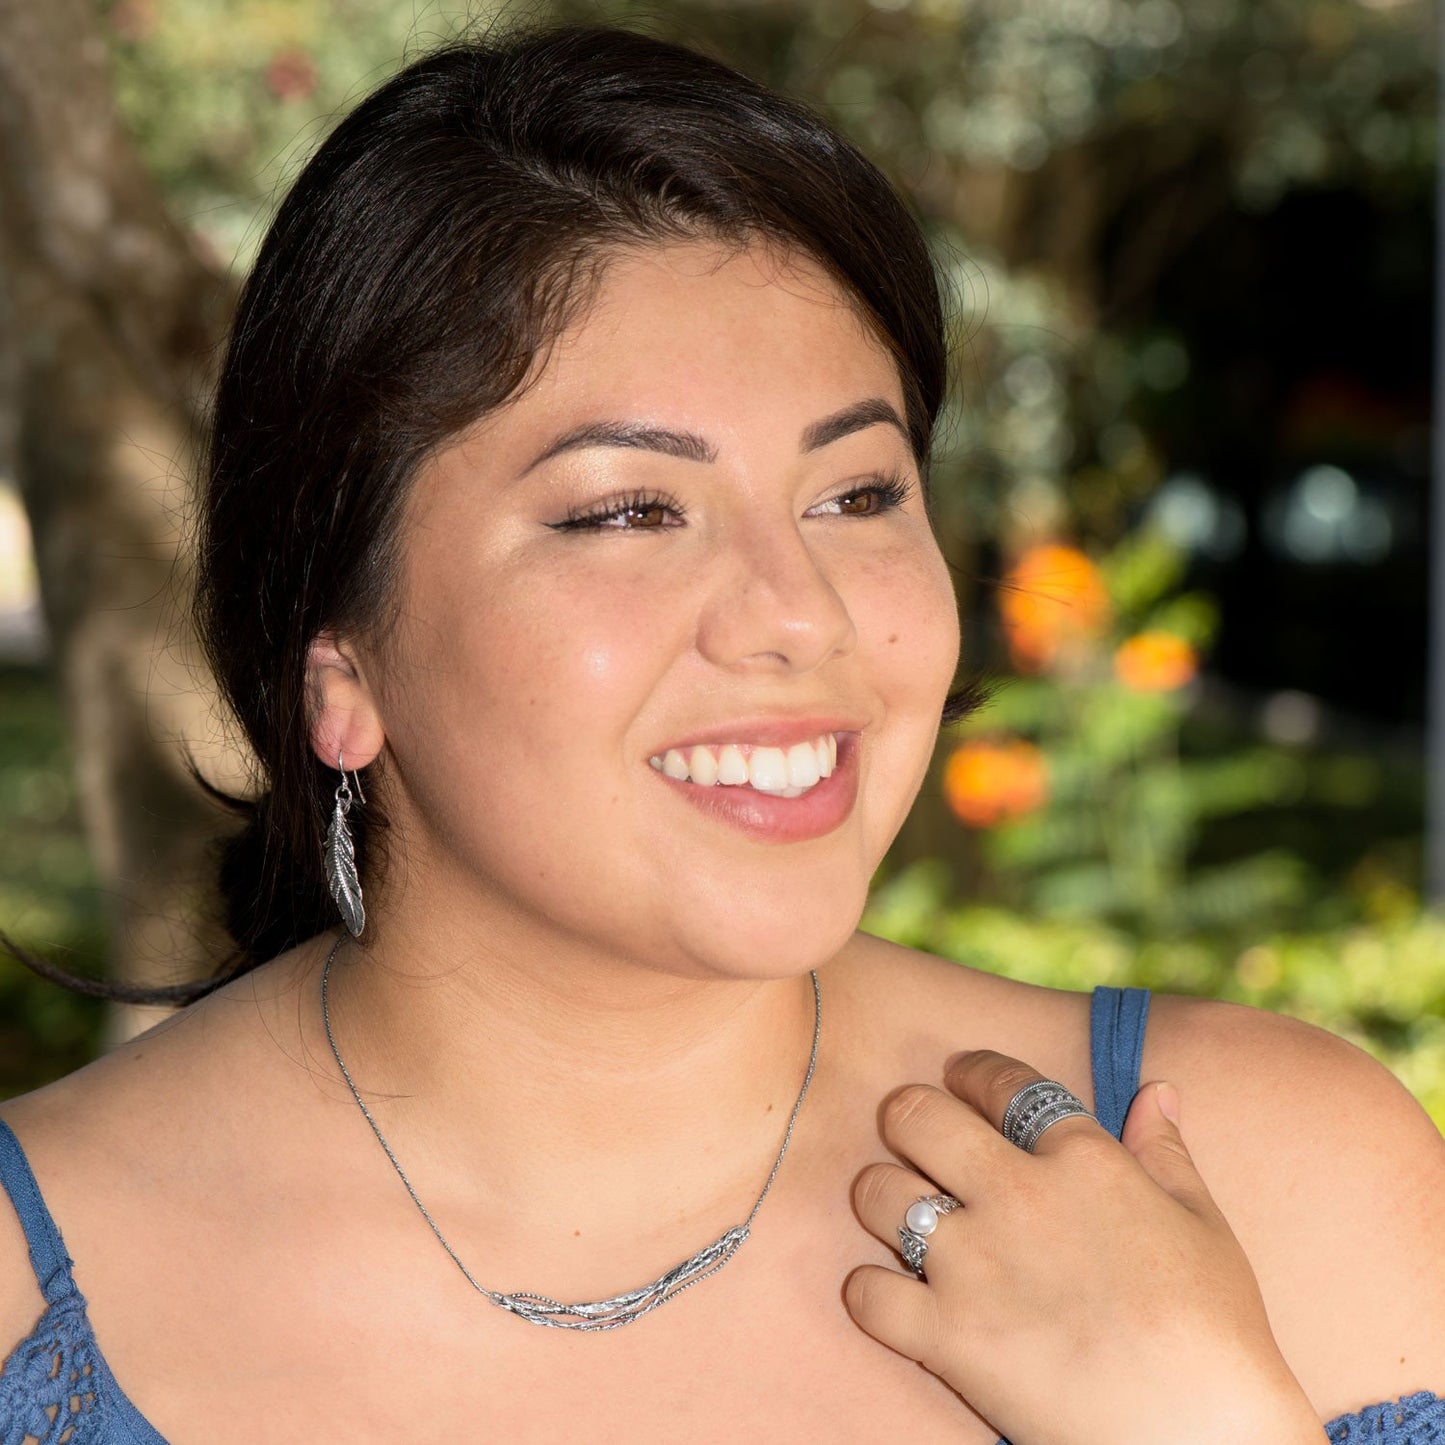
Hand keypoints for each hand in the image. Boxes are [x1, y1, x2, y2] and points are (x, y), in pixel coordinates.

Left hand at [844, 1051, 1322, 1444]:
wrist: (1202, 1438)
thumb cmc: (1217, 1333)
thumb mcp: (1204, 1227)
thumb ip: (1166, 1152)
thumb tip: (1157, 1090)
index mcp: (1082, 1160)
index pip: (1003, 1082)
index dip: (973, 1070)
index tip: (960, 1075)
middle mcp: (1017, 1196)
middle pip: (916, 1116)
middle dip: (907, 1115)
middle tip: (913, 1131)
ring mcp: (976, 1265)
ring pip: (877, 1192)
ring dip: (882, 1197)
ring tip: (903, 1211)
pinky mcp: (949, 1337)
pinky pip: (867, 1292)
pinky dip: (869, 1292)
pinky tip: (894, 1294)